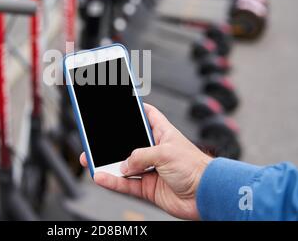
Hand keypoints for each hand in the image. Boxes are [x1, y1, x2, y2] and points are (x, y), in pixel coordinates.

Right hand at [79, 103, 212, 219]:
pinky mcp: (148, 188)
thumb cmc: (196, 168)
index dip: (135, 108)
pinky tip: (101, 176)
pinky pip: (126, 184)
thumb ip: (140, 156)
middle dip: (111, 141)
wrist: (207, 195)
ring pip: (123, 165)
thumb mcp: (165, 152)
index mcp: (163, 134)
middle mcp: (155, 151)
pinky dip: (112, 181)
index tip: (121, 103)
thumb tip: (123, 165)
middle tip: (95, 137)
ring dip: (107, 163)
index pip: (148, 115)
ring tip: (90, 159)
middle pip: (128, 143)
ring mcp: (150, 170)